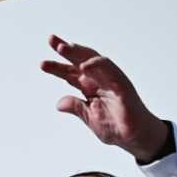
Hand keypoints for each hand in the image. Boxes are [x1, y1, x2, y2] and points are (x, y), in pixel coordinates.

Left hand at [41, 35, 168, 162]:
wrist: (134, 137)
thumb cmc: (115, 127)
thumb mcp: (89, 118)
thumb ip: (76, 107)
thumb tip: (59, 103)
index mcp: (90, 88)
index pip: (71, 73)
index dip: (57, 67)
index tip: (42, 64)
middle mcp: (99, 80)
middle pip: (80, 60)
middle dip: (66, 50)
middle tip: (51, 39)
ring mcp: (111, 80)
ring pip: (93, 59)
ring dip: (78, 52)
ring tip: (62, 47)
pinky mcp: (121, 84)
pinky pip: (109, 69)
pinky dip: (97, 65)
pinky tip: (83, 66)